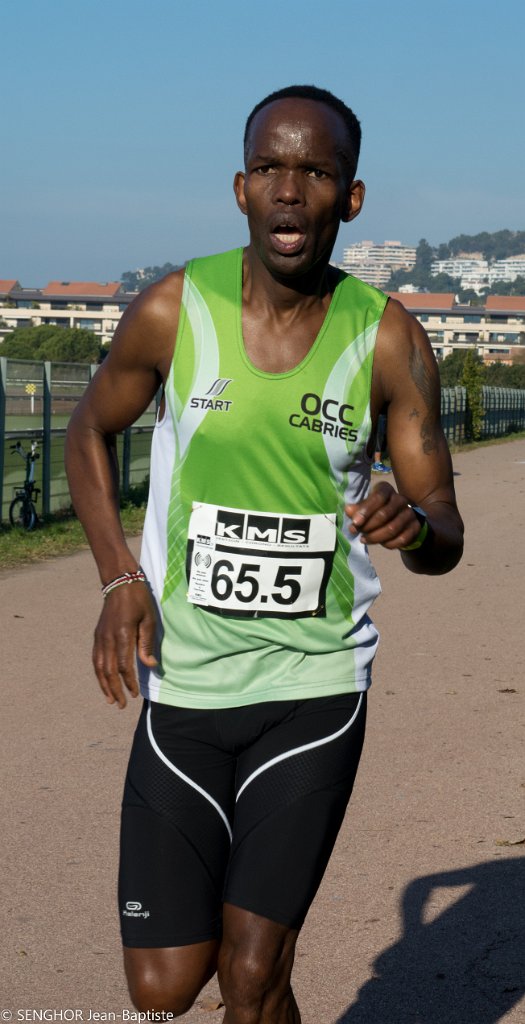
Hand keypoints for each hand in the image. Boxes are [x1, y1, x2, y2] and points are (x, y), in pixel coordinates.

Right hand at [92, 584, 157, 707]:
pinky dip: (98, 673)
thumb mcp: (149, 620)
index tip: (134, 694)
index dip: (128, 682)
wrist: (119, 582)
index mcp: (122, 634)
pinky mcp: (97, 635)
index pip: (123, 666)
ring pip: (98, 667)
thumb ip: (147, 644)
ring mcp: (100, 637)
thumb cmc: (139, 600)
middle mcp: (108, 638)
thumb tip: (150, 666)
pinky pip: (95, 659)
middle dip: (115, 690)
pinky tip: (103, 682)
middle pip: (108, 671)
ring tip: (110, 700)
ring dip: (104, 685)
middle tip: (121, 705)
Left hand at [346, 482, 422, 549]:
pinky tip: (381, 543)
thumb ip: (357, 509)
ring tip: (364, 539)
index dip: (365, 510)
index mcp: (386, 490)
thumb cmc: (378, 510)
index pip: (377, 498)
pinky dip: (389, 544)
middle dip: (368, 526)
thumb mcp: (367, 506)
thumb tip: (348, 510)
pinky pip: (402, 539)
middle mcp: (401, 499)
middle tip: (358, 532)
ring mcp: (410, 513)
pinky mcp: (416, 526)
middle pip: (384, 515)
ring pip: (392, 528)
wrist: (402, 519)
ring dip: (376, 537)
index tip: (355, 522)